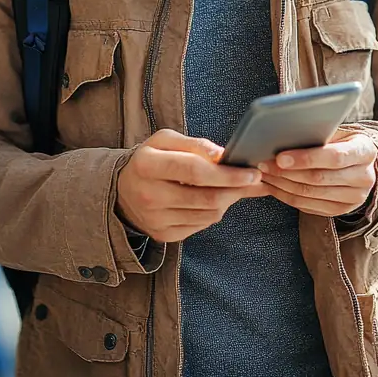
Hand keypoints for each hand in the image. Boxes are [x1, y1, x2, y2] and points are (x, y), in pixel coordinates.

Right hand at [116, 129, 265, 241]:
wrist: (123, 191)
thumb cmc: (151, 160)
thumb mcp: (165, 141)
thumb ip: (195, 144)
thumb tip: (222, 155)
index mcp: (147, 165)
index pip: (195, 171)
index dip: (227, 173)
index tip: (252, 172)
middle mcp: (149, 196)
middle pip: (206, 197)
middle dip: (236, 189)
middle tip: (255, 180)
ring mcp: (156, 220)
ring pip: (208, 215)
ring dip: (229, 200)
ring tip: (235, 187)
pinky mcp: (164, 235)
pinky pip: (201, 226)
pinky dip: (214, 212)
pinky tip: (216, 199)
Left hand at [257, 131, 377, 217]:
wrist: (359, 162)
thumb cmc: (343, 141)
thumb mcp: (338, 130)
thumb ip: (318, 133)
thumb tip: (285, 134)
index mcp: (365, 151)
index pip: (335, 157)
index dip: (306, 158)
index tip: (280, 157)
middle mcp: (364, 177)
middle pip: (319, 178)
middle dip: (286, 172)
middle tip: (263, 164)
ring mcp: (354, 198)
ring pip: (310, 194)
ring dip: (282, 184)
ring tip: (264, 173)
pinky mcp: (341, 210)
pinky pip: (308, 206)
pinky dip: (286, 196)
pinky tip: (273, 185)